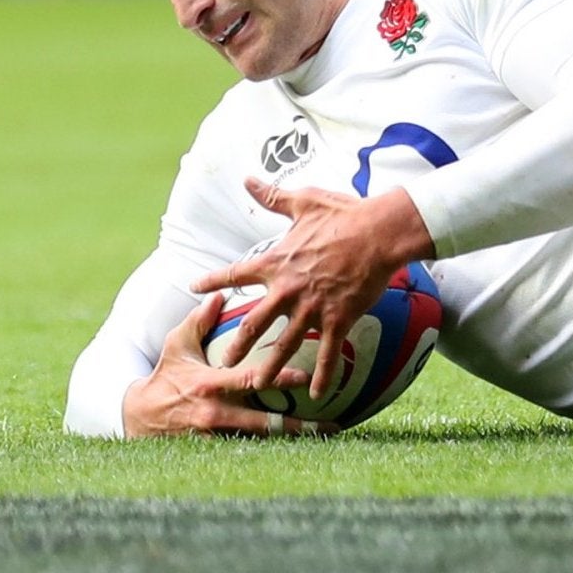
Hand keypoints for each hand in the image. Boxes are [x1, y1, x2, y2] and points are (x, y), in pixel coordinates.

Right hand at [120, 294, 333, 438]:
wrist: (137, 419)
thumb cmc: (164, 376)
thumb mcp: (177, 345)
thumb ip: (200, 320)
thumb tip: (218, 294)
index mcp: (210, 384)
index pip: (249, 381)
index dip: (278, 379)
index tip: (306, 377)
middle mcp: (216, 413)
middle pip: (263, 422)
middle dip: (297, 425)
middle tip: (330, 424)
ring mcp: (217, 435)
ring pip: (261, 439)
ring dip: (292, 439)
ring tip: (325, 437)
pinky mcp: (216, 448)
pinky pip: (252, 448)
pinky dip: (276, 447)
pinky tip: (302, 446)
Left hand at [191, 178, 431, 397]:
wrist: (378, 233)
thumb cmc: (342, 215)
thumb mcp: (303, 202)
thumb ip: (272, 196)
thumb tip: (247, 178)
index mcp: (277, 262)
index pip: (236, 274)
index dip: (213, 280)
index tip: (194, 287)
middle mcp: (287, 289)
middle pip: (254, 322)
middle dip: (237, 344)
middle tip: (222, 362)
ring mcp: (311, 308)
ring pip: (284, 345)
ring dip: (269, 367)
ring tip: (257, 386)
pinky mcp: (336, 319)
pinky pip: (326, 353)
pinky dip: (321, 375)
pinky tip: (316, 394)